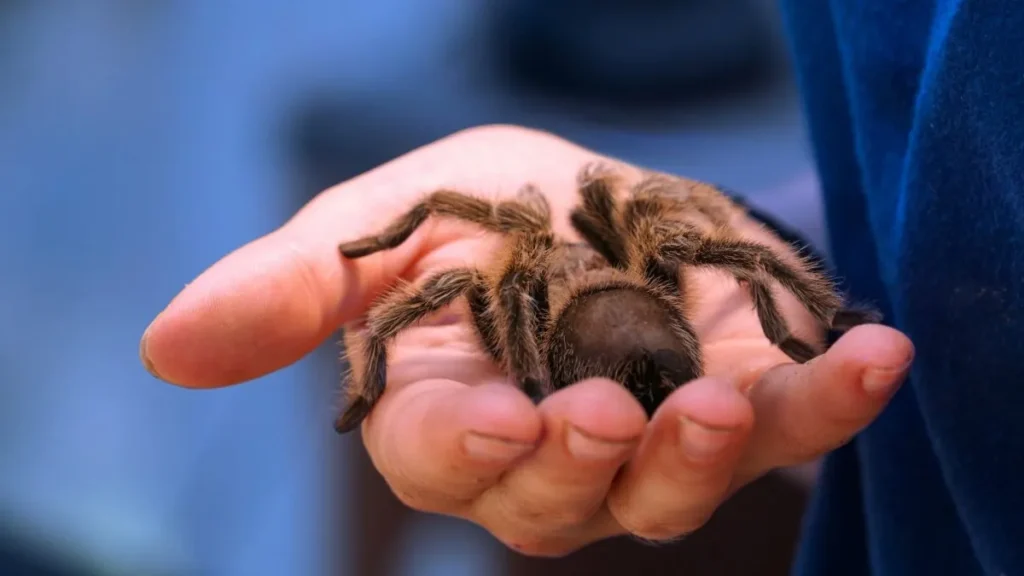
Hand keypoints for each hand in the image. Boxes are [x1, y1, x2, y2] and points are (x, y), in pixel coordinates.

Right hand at [140, 125, 913, 555]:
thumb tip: (164, 346)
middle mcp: (548, 450)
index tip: (500, 419)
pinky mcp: (742, 400)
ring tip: (731, 398)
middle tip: (609, 413)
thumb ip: (291, 288)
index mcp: (451, 407)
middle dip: (583, 465)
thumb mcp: (382, 220)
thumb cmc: (477, 210)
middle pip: (557, 499)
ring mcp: (652, 439)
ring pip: (671, 487)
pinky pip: (791, 421)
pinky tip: (873, 354)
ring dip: (702, 453)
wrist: (591, 192)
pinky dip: (832, 398)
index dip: (465, 449)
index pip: (441, 458)